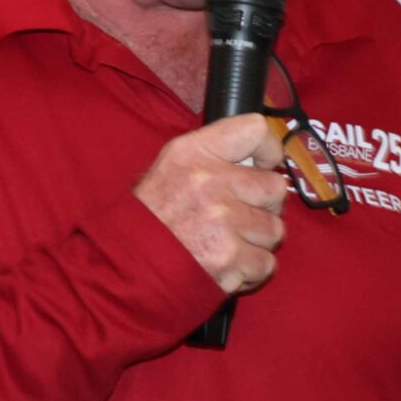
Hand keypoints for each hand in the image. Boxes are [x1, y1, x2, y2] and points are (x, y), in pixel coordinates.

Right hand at [134, 113, 288, 295]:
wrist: (125, 266)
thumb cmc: (150, 218)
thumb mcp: (170, 168)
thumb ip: (212, 157)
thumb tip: (259, 163)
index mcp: (194, 153)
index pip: (256, 130)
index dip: (269, 152)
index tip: (264, 167)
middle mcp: (210, 182)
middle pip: (275, 187)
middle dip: (264, 206)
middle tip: (243, 216)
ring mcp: (223, 222)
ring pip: (275, 229)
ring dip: (258, 240)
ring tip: (230, 243)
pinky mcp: (230, 258)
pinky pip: (267, 263)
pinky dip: (252, 270)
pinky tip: (229, 265)